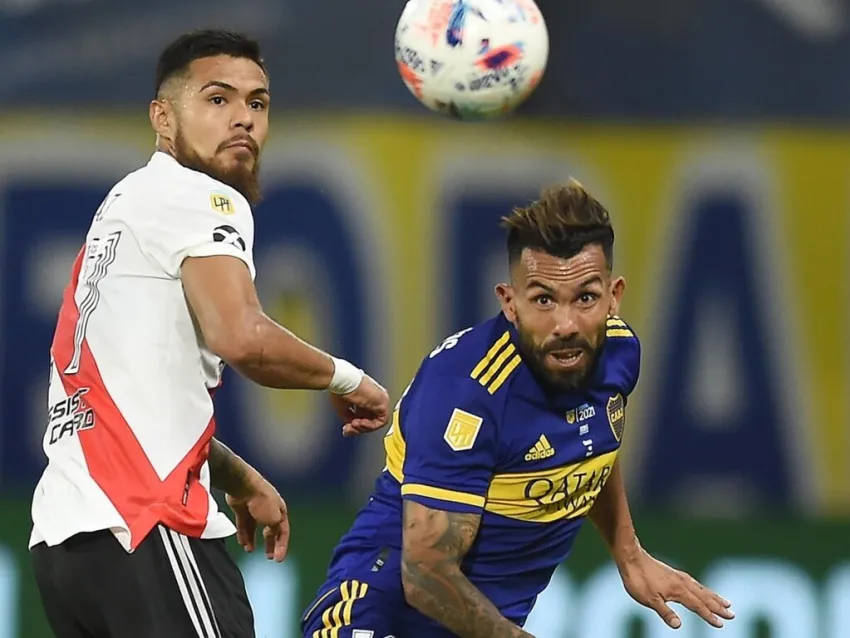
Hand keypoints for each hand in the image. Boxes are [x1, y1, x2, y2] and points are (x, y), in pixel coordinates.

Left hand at [225, 477, 289, 562]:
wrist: (243, 486)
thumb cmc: (262, 500)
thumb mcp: (274, 518)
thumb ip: (274, 529)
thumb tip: (271, 534)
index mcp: (280, 510)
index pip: (283, 531)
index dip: (282, 546)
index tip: (278, 559)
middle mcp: (268, 510)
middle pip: (270, 530)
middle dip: (270, 543)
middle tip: (269, 556)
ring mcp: (254, 509)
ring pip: (255, 528)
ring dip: (253, 540)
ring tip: (250, 551)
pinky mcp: (242, 509)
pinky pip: (244, 525)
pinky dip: (243, 534)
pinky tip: (242, 544)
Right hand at [329, 374, 389, 436]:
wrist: (342, 381)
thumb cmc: (340, 389)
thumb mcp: (343, 408)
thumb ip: (349, 418)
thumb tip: (351, 425)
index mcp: (366, 397)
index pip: (365, 416)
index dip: (355, 426)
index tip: (346, 428)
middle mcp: (375, 398)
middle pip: (371, 420)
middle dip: (358, 428)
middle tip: (348, 429)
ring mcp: (380, 400)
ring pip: (377, 422)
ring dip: (364, 428)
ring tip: (353, 424)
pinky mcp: (383, 402)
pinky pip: (382, 420)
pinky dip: (370, 426)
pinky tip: (360, 422)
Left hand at [619, 549, 733, 628]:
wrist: (630, 557)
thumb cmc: (638, 580)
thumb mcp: (649, 600)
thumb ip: (665, 612)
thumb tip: (679, 626)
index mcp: (678, 591)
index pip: (698, 606)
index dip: (709, 616)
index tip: (721, 624)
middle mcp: (682, 583)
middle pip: (704, 597)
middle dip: (718, 606)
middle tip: (732, 614)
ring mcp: (678, 577)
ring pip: (700, 588)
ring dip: (713, 596)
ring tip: (726, 602)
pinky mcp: (672, 573)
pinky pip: (693, 582)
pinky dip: (702, 588)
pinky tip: (701, 589)